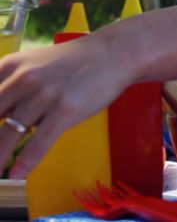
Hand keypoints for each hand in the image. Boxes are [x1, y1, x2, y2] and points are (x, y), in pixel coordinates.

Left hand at [0, 36, 132, 177]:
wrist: (113, 53)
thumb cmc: (72, 63)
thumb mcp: (33, 65)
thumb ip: (11, 87)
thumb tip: (0, 117)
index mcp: (9, 66)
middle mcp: (23, 79)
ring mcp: (45, 95)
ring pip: (9, 134)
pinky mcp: (66, 110)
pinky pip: (40, 142)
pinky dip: (26, 161)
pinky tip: (16, 174)